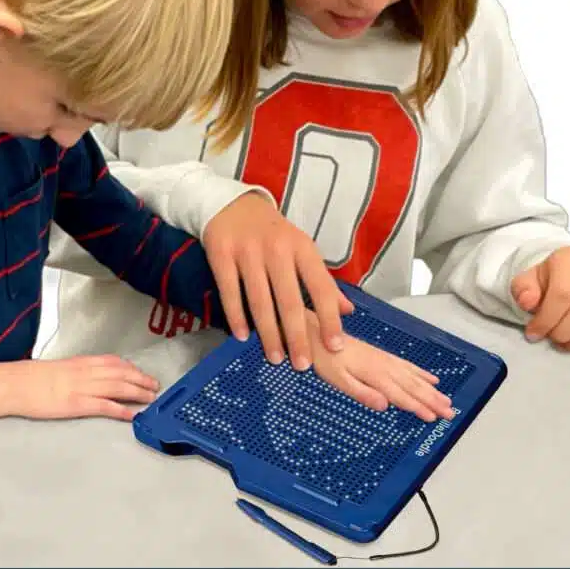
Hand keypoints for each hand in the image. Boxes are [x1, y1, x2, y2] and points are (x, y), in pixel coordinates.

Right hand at [0, 355, 159, 421]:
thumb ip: (76, 371)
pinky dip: (121, 410)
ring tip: (150, 398)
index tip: (141, 373)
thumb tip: (88, 376)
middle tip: (155, 385)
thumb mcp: (59, 368)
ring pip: (118, 387)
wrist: (16, 383)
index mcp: (81, 362)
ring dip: (137, 392)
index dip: (131, 368)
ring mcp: (83, 387)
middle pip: (121, 373)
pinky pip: (105, 406)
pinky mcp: (77, 404)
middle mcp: (86, 371)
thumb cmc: (32, 377)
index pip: (113, 361)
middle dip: (140, 379)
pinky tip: (131, 414)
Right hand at [202, 192, 352, 370]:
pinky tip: (242, 336)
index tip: (335, 346)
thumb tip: (347, 311)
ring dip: (268, 333)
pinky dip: (236, 316)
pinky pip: (230, 292)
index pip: (320, 287)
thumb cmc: (273, 233)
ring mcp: (248, 251)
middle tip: (302, 364)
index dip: (329, 318)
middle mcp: (277, 249)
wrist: (232, 205)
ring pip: (260, 300)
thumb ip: (323, 281)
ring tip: (275, 358)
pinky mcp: (222, 254)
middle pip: (289, 299)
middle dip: (297, 335)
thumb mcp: (302, 249)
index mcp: (302, 248)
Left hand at [307, 313, 454, 422]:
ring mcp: (384, 359)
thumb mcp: (337, 380)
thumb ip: (361, 392)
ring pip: (414, 377)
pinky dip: (421, 373)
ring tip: (447, 400)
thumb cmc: (325, 359)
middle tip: (450, 413)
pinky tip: (431, 378)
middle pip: (413, 386)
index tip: (434, 418)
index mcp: (374, 374)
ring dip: (431, 390)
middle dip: (433, 401)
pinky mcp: (381, 355)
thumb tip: (383, 405)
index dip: (418, 407)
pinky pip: (407, 365)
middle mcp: (383, 366)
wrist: (319, 335)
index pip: (401, 395)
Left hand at [510, 247, 569, 352]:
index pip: (563, 292)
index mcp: (569, 258)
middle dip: (565, 332)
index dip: (547, 319)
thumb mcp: (526, 282)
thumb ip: (523, 290)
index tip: (534, 333)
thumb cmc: (544, 283)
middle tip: (553, 339)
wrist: (565, 278)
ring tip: (568, 344)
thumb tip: (528, 301)